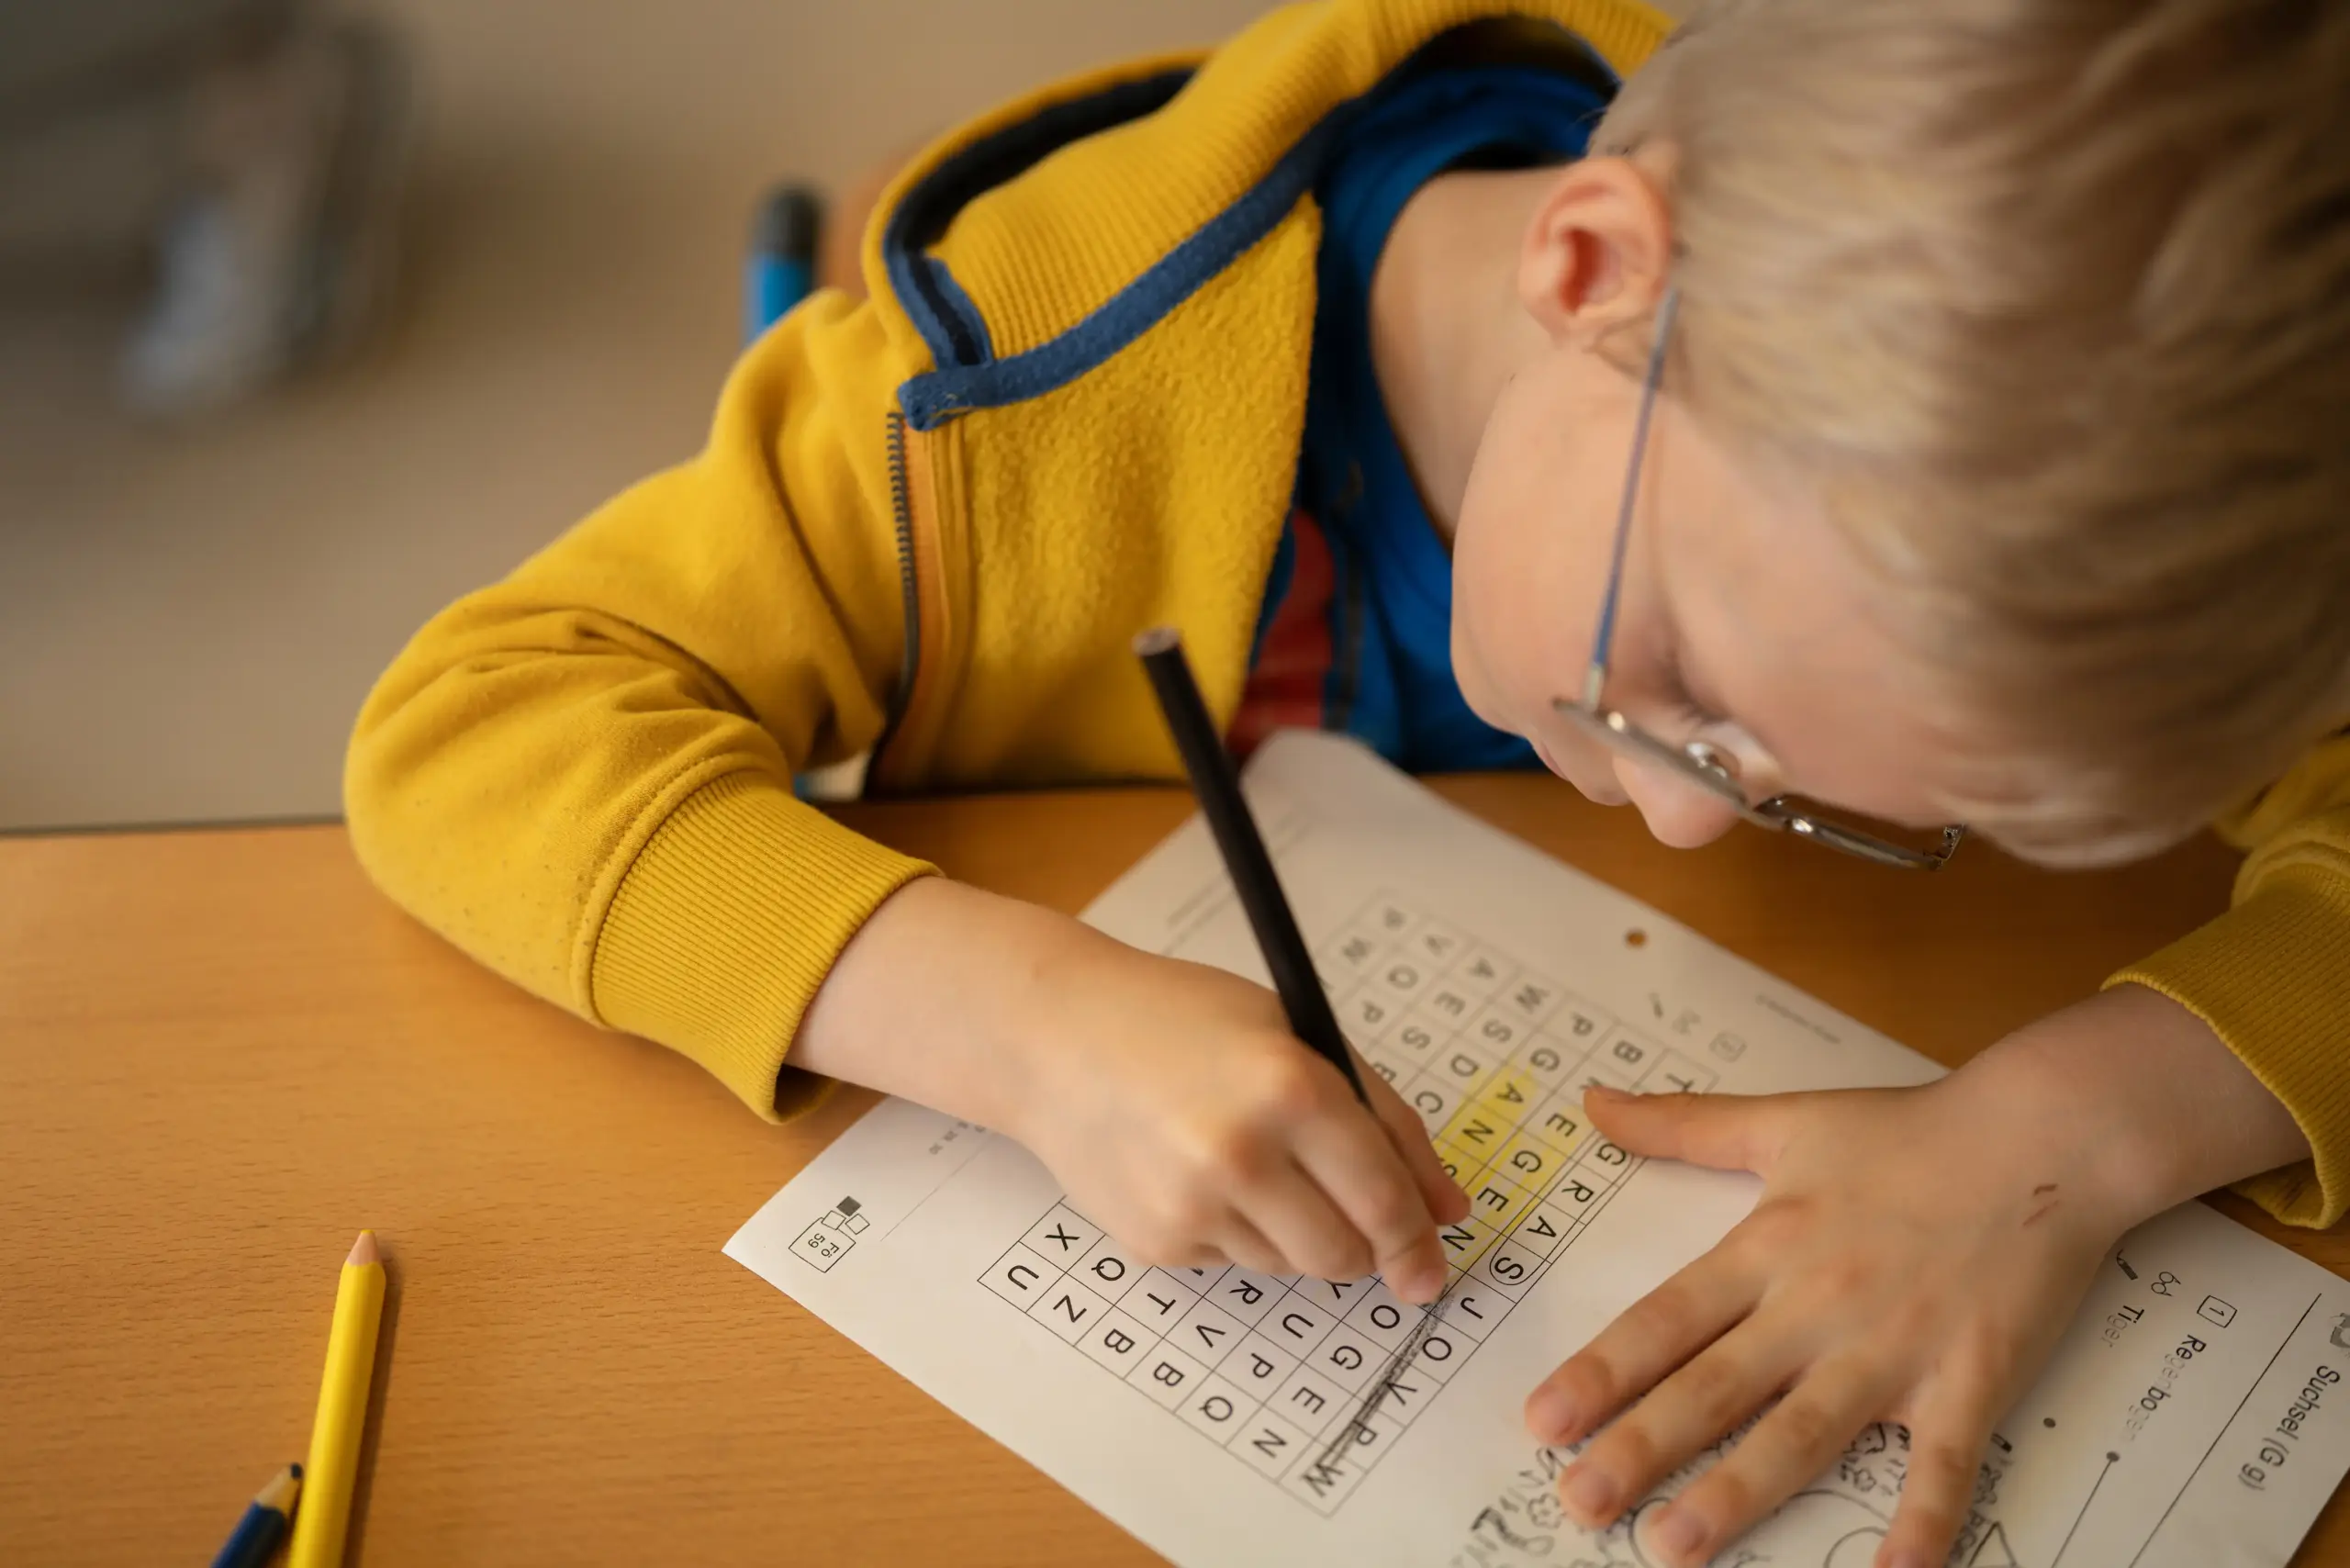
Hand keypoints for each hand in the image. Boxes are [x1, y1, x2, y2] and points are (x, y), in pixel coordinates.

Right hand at [796, 877, 1469, 1300]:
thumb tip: (1448, 1209)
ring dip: (1293, 1233)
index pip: (1383, 1197)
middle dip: (1361, 1246)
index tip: (1431, 1268)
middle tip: (1348, 1215)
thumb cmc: (1180, 1020)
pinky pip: (1230, 1262)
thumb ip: (1384, 1118)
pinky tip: (1193, 1172)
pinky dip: (1233, 1230)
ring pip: (1290, 1266)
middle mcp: (1242, 1154)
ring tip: (1246, 1161)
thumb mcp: (1296, 1034)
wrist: (1054, 1037)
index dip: (1417, 1240)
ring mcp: (1192, 1206)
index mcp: (1291, 1088)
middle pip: (1343, 1253)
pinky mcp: (1155, 1242)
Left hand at [1522, 985, 2307, 1567]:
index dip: (1602, 1371)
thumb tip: (1594, 1103)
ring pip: (1804, 1432)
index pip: (1666, 1319)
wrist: (2046, 1136)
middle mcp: (1820, 1303)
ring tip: (1675, 1544)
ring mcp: (1896, 1348)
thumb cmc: (1913, 1130)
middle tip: (1580, 1502)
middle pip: (1717, 1385)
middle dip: (1643, 1447)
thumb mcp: (1784, 1117)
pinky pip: (1943, 1463)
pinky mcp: (1973, 1378)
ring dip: (1738, 1492)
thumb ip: (1682, 1124)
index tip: (1542, 1421)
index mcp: (1769, 1245)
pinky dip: (1921, 1520)